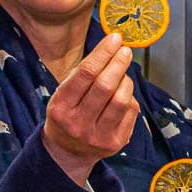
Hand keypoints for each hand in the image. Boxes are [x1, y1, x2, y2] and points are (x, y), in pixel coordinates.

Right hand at [43, 32, 138, 183]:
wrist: (68, 152)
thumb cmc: (67, 114)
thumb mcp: (63, 94)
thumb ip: (83, 73)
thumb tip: (111, 46)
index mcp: (61, 107)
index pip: (85, 74)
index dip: (103, 53)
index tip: (114, 38)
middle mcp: (79, 124)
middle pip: (105, 86)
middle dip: (118, 63)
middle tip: (125, 50)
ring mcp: (99, 136)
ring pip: (121, 99)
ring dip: (126, 80)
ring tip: (122, 74)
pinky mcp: (116, 143)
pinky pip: (131, 112)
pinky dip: (130, 97)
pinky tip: (123, 93)